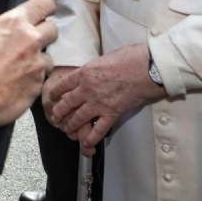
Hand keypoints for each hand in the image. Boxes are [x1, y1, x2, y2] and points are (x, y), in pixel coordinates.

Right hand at [0, 0, 57, 127]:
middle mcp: (30, 39)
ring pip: (48, 58)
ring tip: (18, 71)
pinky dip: (32, 81)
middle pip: (53, 30)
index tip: (46, 13)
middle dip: (44, 36)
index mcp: (14, 23)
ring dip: (38, 62)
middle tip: (31, 45)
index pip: (44, 4)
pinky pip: (41, 79)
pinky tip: (15, 85)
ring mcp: (37, 63)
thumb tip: (11, 32)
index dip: (46, 9)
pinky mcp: (39, 84)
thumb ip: (4, 30)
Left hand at [46, 43, 162, 154]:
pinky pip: (97, 130)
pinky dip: (90, 139)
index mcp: (85, 72)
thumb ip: (97, 66)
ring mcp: (99, 103)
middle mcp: (87, 89)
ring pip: (77, 118)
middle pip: (66, 104)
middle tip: (55, 117)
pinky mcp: (112, 113)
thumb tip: (97, 68)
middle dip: (58, 112)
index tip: (51, 97)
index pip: (62, 84)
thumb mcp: (107, 56)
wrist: (150, 68)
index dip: (54, 93)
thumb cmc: (133, 57)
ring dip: (70, 126)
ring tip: (67, 130)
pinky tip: (86, 143)